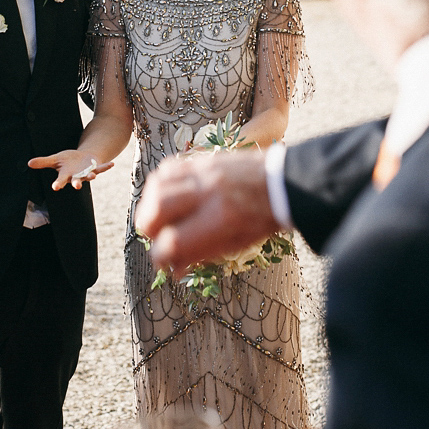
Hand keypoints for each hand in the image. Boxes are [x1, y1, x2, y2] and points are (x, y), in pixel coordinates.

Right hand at [28, 149, 113, 189]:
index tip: (55, 187)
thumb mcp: (55, 159)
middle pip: (76, 181)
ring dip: (91, 177)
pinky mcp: (95, 168)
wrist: (81, 159)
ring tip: (93, 177)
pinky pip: (101, 168)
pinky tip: (112, 164)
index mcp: (66, 175)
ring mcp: (86, 173)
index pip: (60, 180)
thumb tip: (28, 163)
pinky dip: (106, 167)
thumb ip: (43, 162)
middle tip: (76, 186)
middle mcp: (76, 176)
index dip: (58, 184)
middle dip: (76, 183)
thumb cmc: (67, 161)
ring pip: (88, 176)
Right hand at [136, 149, 276, 270]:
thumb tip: (173, 268)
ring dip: (149, 204)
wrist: (281, 182)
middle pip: (158, 207)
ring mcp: (203, 172)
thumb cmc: (261, 218)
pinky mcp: (202, 159)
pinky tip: (167, 196)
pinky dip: (160, 184)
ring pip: (157, 184)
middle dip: (147, 228)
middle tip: (154, 237)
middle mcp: (208, 192)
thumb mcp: (237, 244)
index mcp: (221, 218)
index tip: (162, 261)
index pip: (174, 240)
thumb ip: (202, 254)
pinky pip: (168, 167)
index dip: (160, 256)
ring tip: (156, 217)